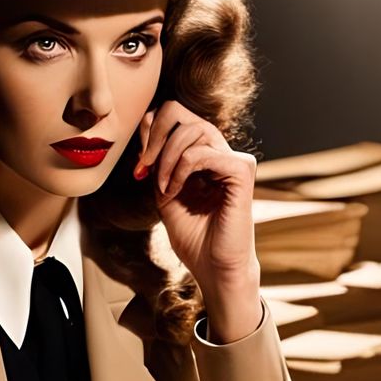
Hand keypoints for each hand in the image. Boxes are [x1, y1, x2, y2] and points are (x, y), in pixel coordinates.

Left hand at [135, 101, 261, 338]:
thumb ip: (156, 162)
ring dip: (166, 158)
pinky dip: (180, 170)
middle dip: (153, 137)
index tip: (139, 166)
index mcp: (203, 153)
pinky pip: (201, 154)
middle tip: (143, 168)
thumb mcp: (163, 193)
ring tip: (162, 188)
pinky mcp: (241, 171)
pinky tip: (174, 191)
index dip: (149, 130)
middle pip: (180, 112)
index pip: (175, 116)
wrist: (213, 268)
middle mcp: (220, 151)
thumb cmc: (193, 237)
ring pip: (191, 129)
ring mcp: (233, 158)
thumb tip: (144, 125)